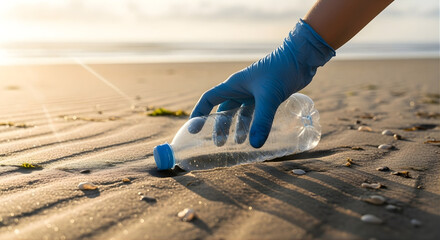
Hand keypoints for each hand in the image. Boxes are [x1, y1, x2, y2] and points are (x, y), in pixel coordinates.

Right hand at [190, 19, 334, 147]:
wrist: (301, 59)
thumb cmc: (281, 70)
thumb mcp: (269, 97)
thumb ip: (262, 120)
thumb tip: (255, 145)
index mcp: (234, 85)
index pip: (209, 99)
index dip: (199, 113)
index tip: (193, 129)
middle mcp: (241, 89)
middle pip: (223, 110)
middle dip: (220, 127)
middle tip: (220, 144)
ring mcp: (254, 93)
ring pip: (240, 113)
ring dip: (237, 127)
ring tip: (238, 143)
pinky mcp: (267, 97)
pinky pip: (255, 113)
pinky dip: (253, 124)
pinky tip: (256, 135)